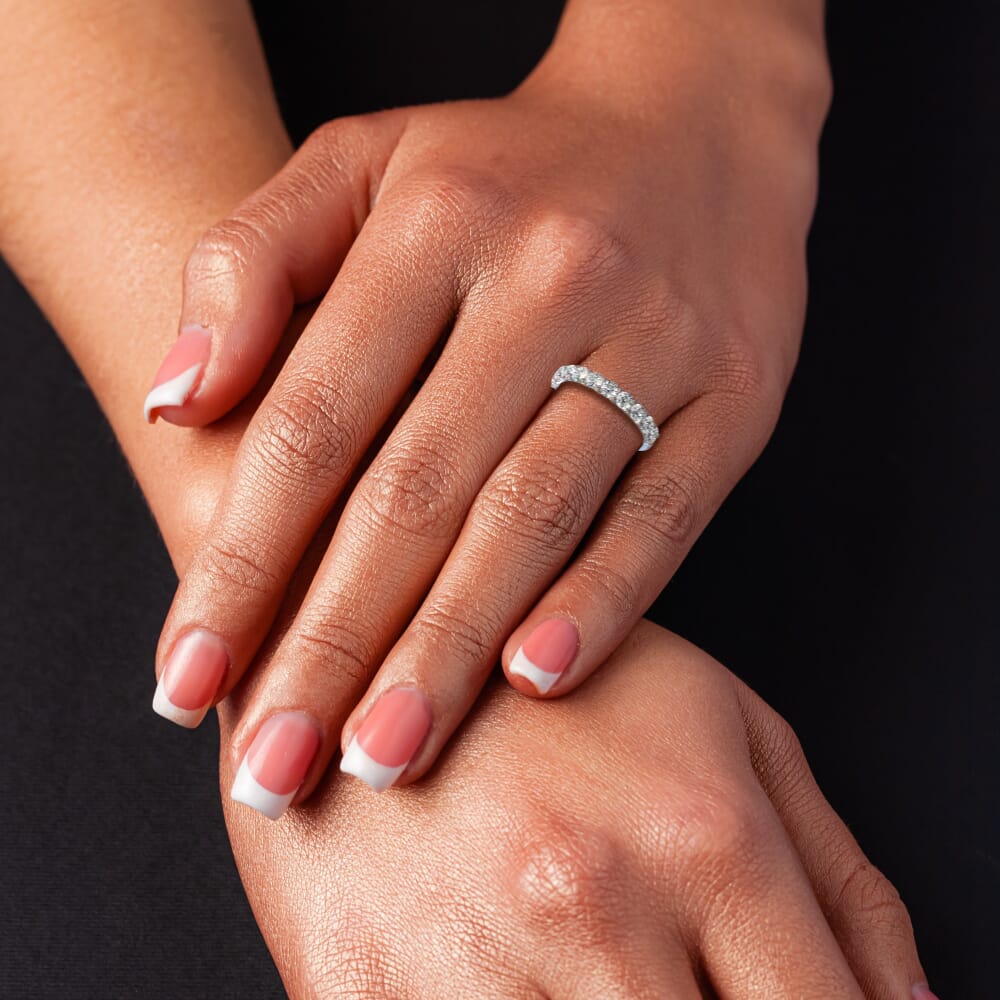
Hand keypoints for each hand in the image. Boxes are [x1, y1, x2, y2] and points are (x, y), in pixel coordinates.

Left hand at [150, 3, 834, 804]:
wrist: (693, 126)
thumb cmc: (505, 168)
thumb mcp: (358, 163)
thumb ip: (248, 267)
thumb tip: (176, 403)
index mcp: (434, 219)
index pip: (314, 419)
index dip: (243, 560)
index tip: (188, 679)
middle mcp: (548, 276)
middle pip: (416, 489)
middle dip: (334, 642)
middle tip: (276, 766)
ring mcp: (655, 337)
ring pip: (534, 516)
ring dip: (450, 647)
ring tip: (382, 754)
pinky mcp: (738, 396)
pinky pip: (663, 514)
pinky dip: (599, 602)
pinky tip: (532, 683)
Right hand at [221, 619, 927, 998]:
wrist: (354, 636)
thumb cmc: (544, 669)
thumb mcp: (715, 720)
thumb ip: (832, 869)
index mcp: (705, 837)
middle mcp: (594, 909)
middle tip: (680, 984)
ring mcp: (469, 964)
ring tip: (596, 976)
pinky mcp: (361, 996)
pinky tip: (518, 985)